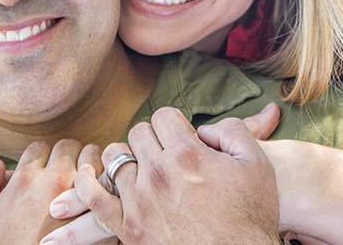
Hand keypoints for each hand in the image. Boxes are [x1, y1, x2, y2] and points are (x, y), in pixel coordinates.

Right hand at [0, 139, 101, 243]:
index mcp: (25, 179)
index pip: (41, 147)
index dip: (42, 157)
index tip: (45, 172)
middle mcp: (55, 181)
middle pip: (70, 146)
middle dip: (70, 156)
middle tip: (70, 173)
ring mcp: (82, 196)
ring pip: (96, 157)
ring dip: (93, 166)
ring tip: (90, 181)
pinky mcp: (102, 213)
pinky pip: (112, 184)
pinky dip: (109, 186)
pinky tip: (104, 199)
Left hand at [42, 103, 281, 244]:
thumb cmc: (250, 216)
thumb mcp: (256, 164)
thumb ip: (233, 130)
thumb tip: (204, 127)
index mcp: (187, 154)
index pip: (163, 116)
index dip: (174, 124)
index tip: (182, 139)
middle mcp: (158, 174)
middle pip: (138, 133)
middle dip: (153, 139)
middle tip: (166, 155)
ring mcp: (139, 201)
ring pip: (114, 158)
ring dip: (127, 158)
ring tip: (140, 168)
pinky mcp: (128, 227)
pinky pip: (93, 196)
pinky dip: (86, 182)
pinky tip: (88, 175)